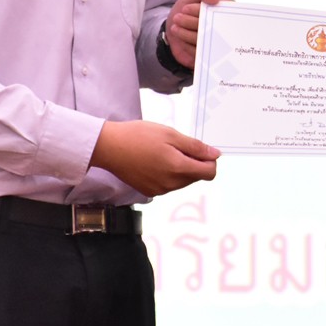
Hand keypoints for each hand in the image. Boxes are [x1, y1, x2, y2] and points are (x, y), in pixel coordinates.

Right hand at [90, 119, 219, 197]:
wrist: (109, 147)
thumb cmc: (138, 136)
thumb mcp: (170, 134)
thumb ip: (195, 147)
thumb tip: (215, 155)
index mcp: (178, 169)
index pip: (209, 173)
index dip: (209, 159)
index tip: (199, 149)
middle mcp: (171, 184)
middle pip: (196, 177)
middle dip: (193, 162)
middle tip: (176, 145)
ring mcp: (159, 190)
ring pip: (182, 181)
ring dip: (180, 167)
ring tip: (163, 151)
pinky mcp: (149, 191)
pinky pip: (169, 184)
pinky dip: (168, 173)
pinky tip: (154, 160)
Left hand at [164, 0, 229, 68]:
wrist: (173, 29)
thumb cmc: (187, 9)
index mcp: (226, 12)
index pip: (221, 11)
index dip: (201, 11)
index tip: (185, 8)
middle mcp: (226, 29)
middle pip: (213, 27)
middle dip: (192, 22)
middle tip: (177, 17)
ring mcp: (218, 44)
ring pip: (206, 41)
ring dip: (187, 34)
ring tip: (175, 27)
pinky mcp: (210, 57)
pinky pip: (201, 54)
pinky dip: (187, 46)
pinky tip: (180, 40)